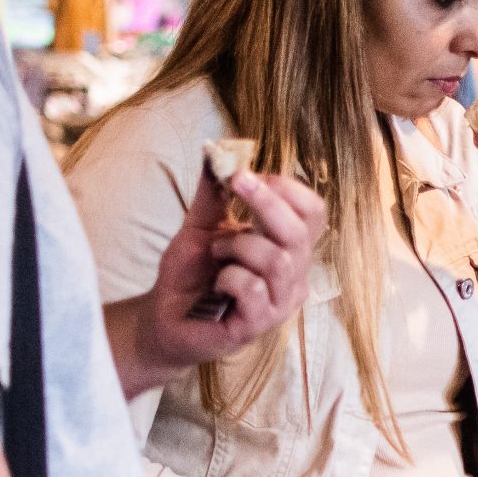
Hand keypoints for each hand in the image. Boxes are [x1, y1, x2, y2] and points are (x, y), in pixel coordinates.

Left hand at [118, 167, 326, 395]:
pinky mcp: (260, 324)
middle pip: (300, 231)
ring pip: (278, 260)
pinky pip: (254, 287)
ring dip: (238, 246)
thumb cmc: (189, 275)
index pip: (313, 212)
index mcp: (288, 248)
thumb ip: (212, 193)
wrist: (164, 318)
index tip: (250, 176)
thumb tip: (215, 152)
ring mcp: (280, 302)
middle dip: (266, 202)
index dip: (288, 188)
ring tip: (216, 253)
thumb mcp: (200, 226)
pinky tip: (216, 285)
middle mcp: (293, 274)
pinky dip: (228, 277)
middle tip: (236, 182)